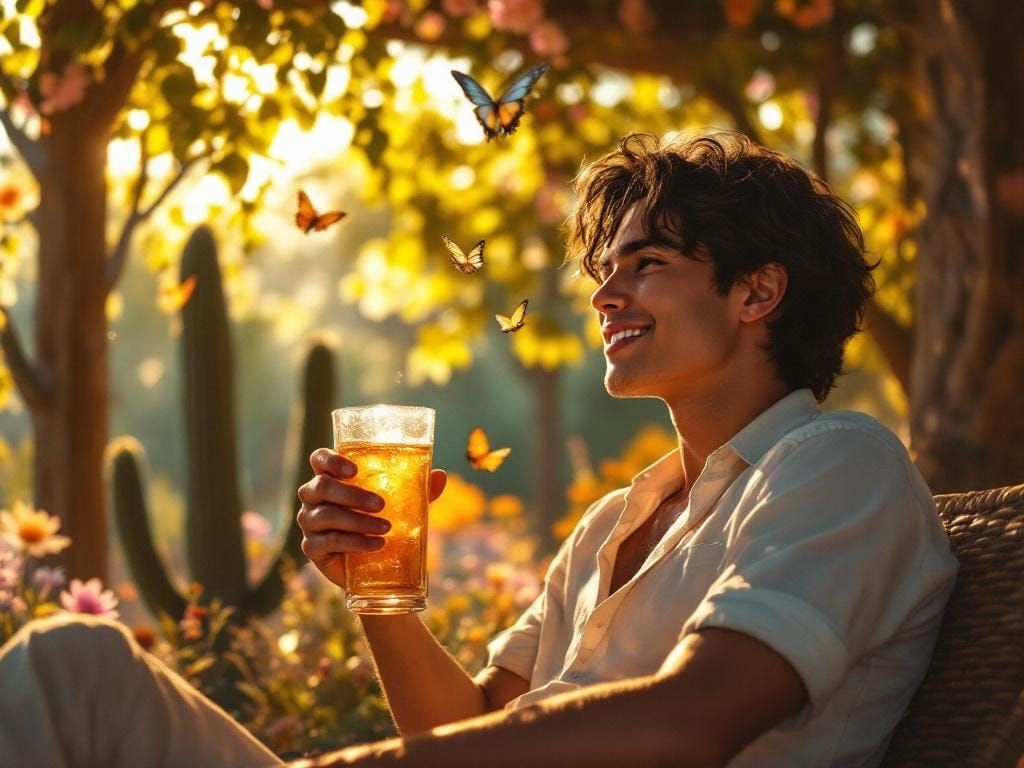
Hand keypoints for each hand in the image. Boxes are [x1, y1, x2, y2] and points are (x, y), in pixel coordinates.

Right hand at [297, 448, 446, 587]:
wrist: (375, 568)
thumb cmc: (383, 525)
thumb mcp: (402, 506)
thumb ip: (418, 490)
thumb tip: (440, 475)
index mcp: (331, 478)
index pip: (319, 459)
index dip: (331, 460)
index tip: (354, 470)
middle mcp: (314, 497)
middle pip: (321, 486)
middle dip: (352, 494)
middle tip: (381, 504)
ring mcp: (309, 523)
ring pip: (325, 515)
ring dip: (358, 521)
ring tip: (386, 528)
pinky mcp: (312, 548)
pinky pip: (329, 542)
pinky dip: (354, 542)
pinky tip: (376, 545)